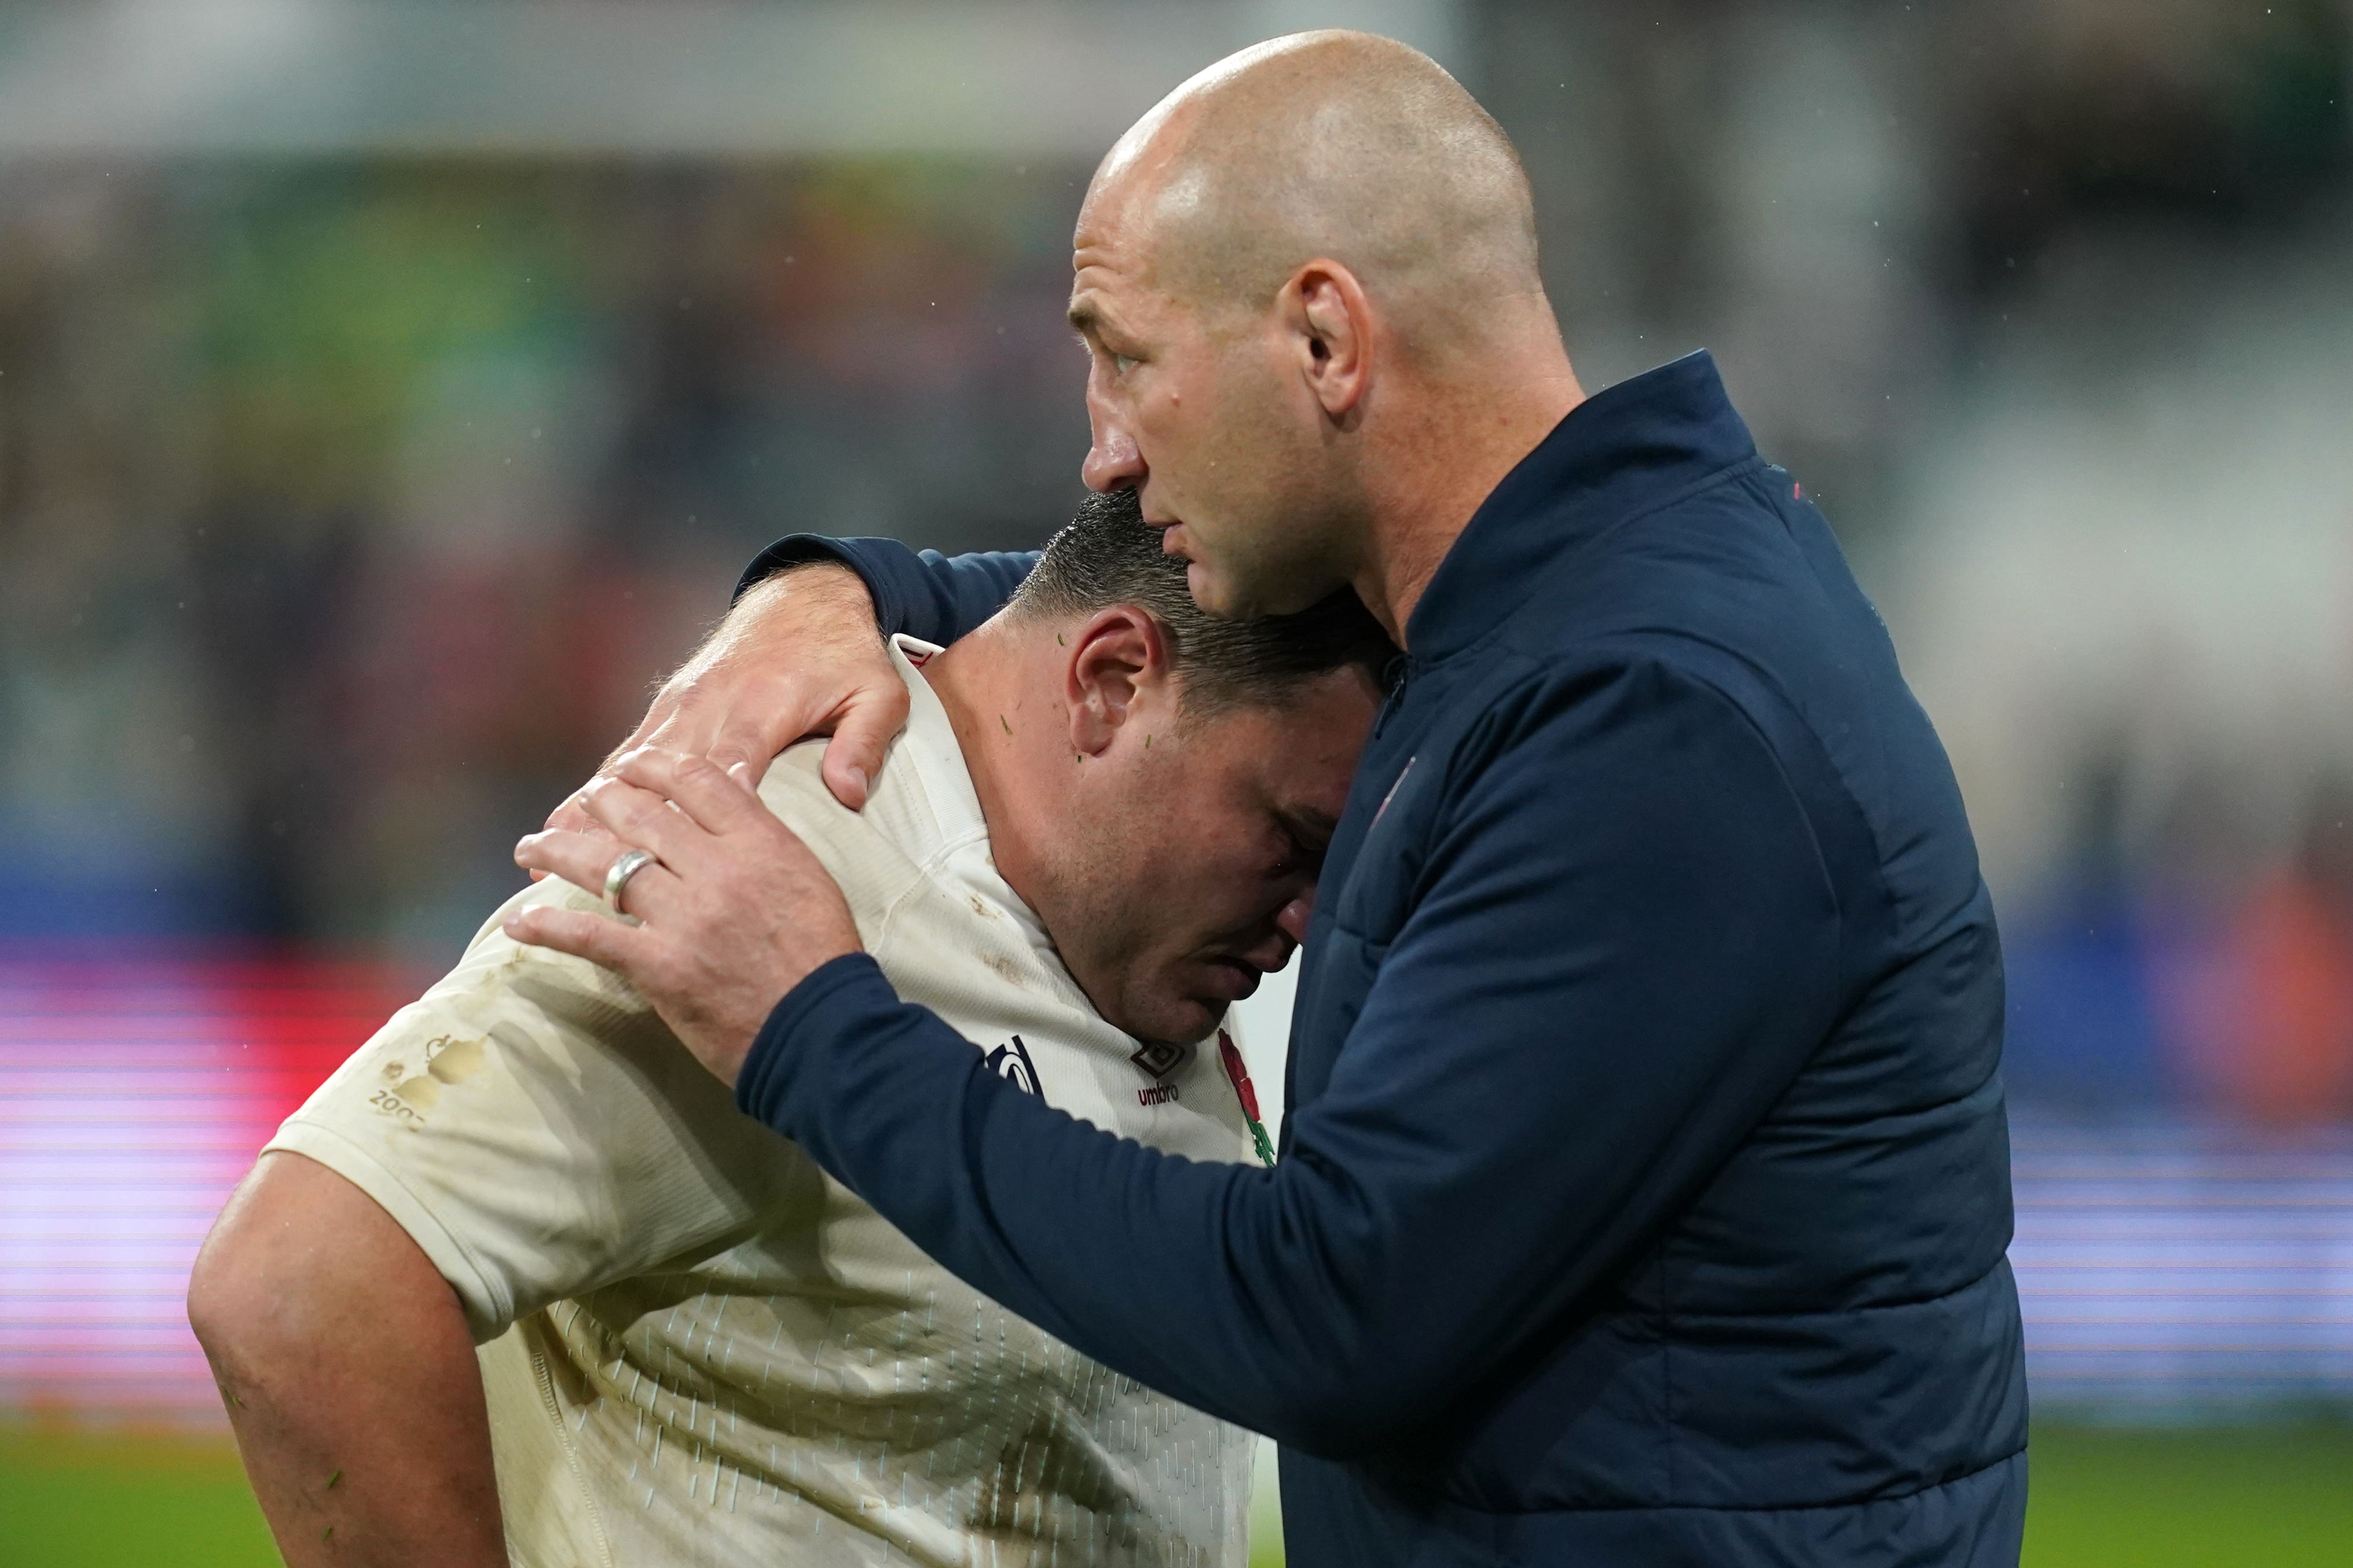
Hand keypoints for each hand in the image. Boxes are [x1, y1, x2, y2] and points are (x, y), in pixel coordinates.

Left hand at [507, 748, 863, 1085]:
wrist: (823, 1032)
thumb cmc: (822, 956)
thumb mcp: (808, 876)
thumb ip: (763, 828)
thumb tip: (732, 775)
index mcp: (760, 843)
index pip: (696, 780)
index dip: (654, 765)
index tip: (631, 765)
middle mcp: (717, 871)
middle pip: (641, 815)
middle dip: (601, 801)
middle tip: (582, 800)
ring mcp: (685, 919)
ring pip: (605, 867)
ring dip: (558, 851)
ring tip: (531, 847)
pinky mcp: (660, 967)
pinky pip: (592, 937)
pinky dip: (550, 927)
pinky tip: (521, 922)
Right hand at [538, 563, 908, 872]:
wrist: (807, 597)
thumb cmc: (847, 653)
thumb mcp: (879, 692)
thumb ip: (865, 742)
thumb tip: (849, 794)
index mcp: (763, 706)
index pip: (724, 765)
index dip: (696, 808)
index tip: (667, 853)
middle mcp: (712, 704)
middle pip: (660, 771)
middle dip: (622, 822)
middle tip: (583, 870)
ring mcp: (684, 703)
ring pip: (630, 761)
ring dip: (591, 806)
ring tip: (550, 854)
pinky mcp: (670, 704)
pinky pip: (627, 750)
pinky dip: (596, 786)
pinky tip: (564, 822)